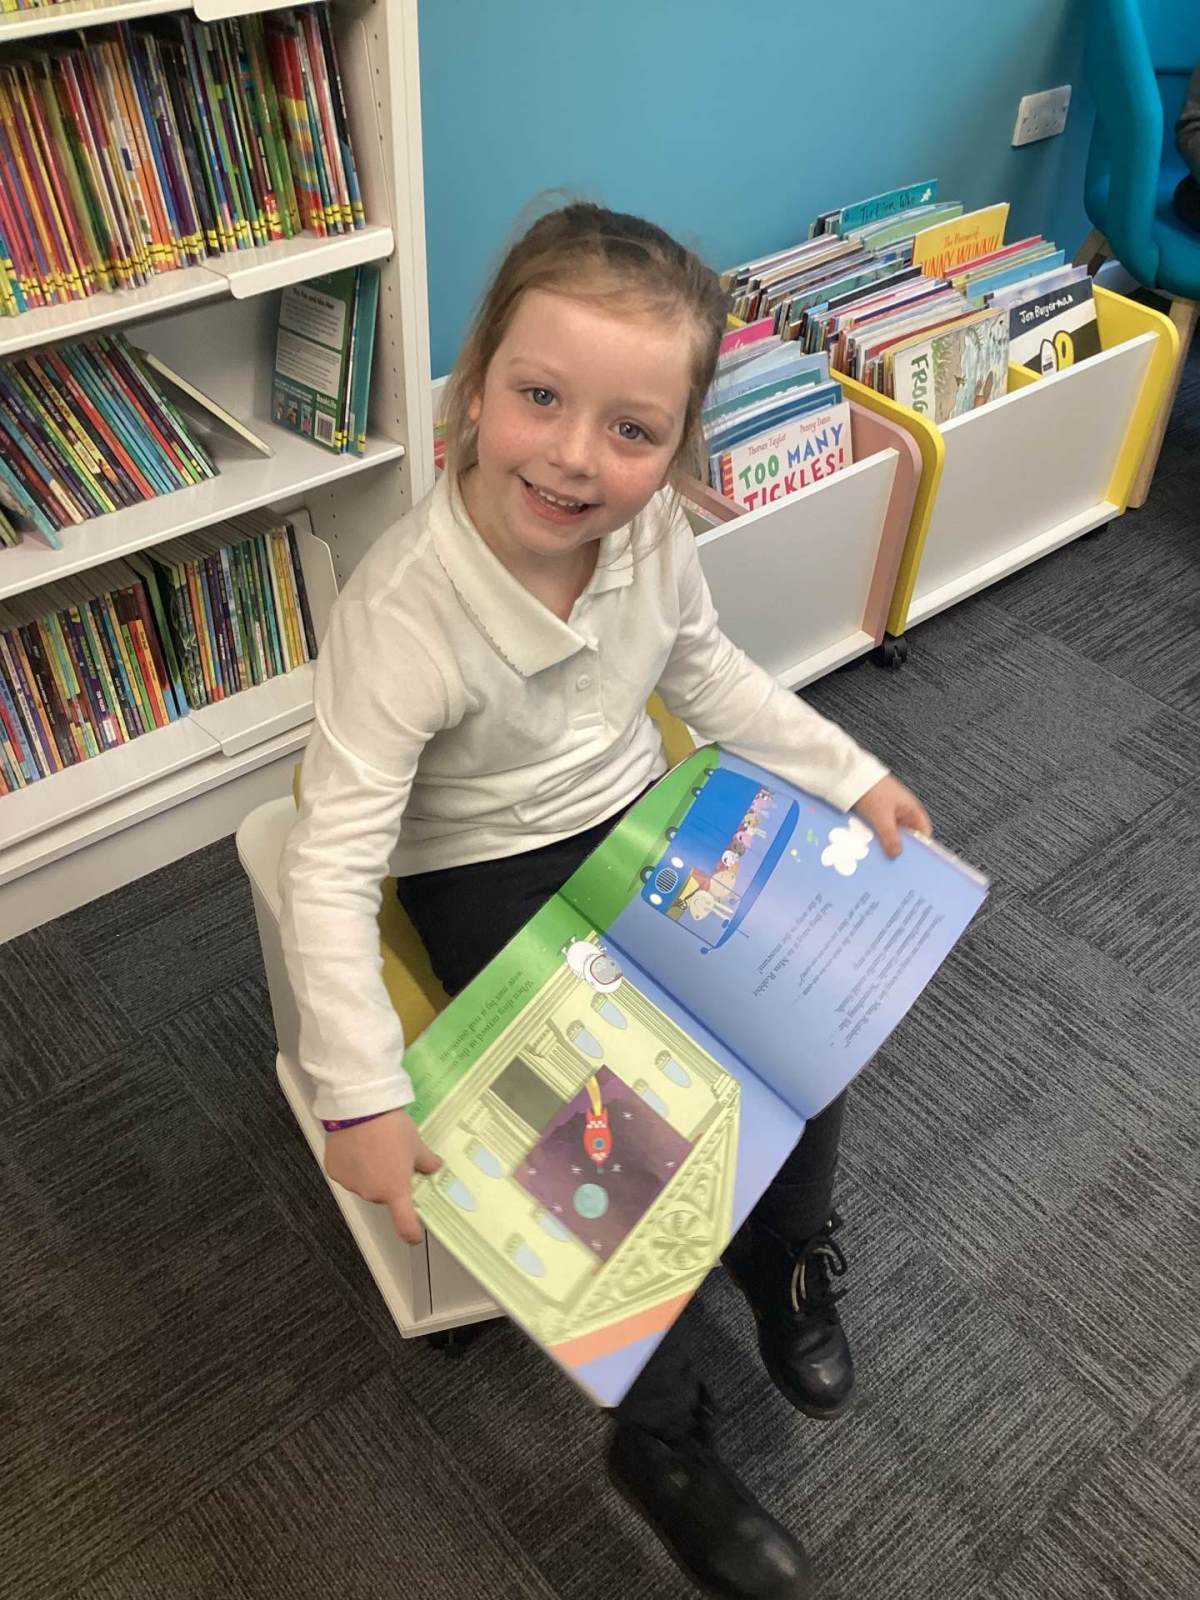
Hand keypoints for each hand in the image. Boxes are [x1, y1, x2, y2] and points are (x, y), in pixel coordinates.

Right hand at [323, 1109, 441, 1244]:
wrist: (361, 1108)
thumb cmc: (392, 1128)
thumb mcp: (416, 1144)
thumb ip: (426, 1161)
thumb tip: (434, 1167)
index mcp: (395, 1191)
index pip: (405, 1225)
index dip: (411, 1232)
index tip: (414, 1235)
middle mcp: (371, 1193)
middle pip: (383, 1195)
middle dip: (388, 1181)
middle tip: (392, 1158)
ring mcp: (351, 1184)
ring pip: (364, 1184)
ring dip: (369, 1173)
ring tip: (372, 1147)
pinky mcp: (334, 1171)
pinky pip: (347, 1173)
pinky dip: (352, 1164)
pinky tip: (356, 1145)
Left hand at [853, 775, 931, 859]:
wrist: (850, 775)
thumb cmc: (872, 790)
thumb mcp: (882, 817)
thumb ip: (890, 837)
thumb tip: (897, 855)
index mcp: (911, 809)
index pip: (923, 831)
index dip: (922, 846)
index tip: (914, 861)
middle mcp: (902, 811)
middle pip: (906, 835)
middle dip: (900, 848)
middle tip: (893, 864)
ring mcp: (888, 811)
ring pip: (890, 833)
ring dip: (885, 843)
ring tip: (879, 859)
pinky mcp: (874, 813)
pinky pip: (878, 829)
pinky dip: (875, 837)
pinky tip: (868, 848)